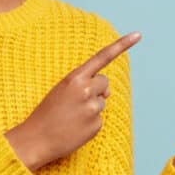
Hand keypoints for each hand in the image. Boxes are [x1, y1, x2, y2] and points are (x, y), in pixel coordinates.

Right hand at [6, 31, 140, 170]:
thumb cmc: (46, 113)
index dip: (122, 45)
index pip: (102, 57)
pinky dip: (90, 123)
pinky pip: (99, 119)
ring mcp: (93, 108)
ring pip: (102, 101)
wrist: (35, 140)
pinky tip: (75, 128)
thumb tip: (108, 92)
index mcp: (75, 78)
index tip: (138, 35)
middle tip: (77, 101)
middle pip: (105, 82)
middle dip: (97, 89)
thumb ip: (85, 84)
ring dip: (91, 106)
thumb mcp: (61, 90)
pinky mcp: (96, 125)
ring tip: (72, 116)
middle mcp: (86, 90)